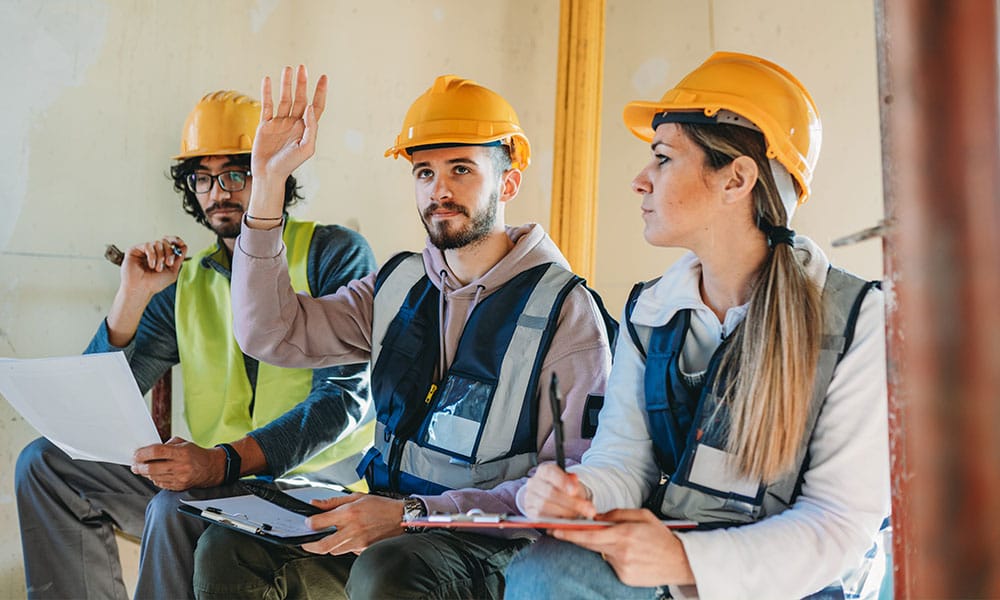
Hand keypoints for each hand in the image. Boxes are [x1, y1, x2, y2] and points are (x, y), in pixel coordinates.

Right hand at [119, 236, 187, 298]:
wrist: (142, 289)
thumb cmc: (154, 284)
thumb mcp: (172, 272)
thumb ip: (179, 259)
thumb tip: (184, 246)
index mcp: (161, 256)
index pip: (169, 242)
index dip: (176, 240)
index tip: (181, 243)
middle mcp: (153, 252)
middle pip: (165, 242)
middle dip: (169, 252)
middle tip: (168, 263)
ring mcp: (143, 250)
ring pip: (157, 243)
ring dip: (160, 257)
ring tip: (157, 268)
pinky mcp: (134, 250)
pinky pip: (148, 245)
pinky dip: (152, 255)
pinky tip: (151, 265)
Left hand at [131, 436, 224, 490]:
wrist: (211, 468)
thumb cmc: (195, 454)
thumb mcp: (183, 443)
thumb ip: (166, 445)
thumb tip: (148, 451)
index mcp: (181, 452)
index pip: (157, 452)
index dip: (143, 453)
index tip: (136, 454)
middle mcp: (180, 466)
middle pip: (152, 468)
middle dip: (139, 466)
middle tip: (134, 464)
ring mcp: (179, 478)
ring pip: (154, 477)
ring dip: (145, 473)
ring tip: (142, 469)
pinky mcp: (178, 487)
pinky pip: (160, 484)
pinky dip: (154, 479)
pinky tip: (154, 474)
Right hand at [252, 64, 326, 184]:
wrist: (269, 174)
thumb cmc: (290, 164)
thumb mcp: (307, 148)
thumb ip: (311, 128)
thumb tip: (311, 107)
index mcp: (306, 128)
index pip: (316, 106)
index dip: (320, 92)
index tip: (323, 77)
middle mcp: (294, 123)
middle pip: (300, 98)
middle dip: (302, 83)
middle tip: (302, 67)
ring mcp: (280, 122)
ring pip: (284, 98)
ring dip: (286, 84)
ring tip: (288, 69)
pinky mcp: (265, 124)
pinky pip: (267, 105)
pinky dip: (267, 92)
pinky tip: (268, 80)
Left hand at [299, 494, 404, 555]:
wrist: (401, 518)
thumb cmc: (381, 506)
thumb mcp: (357, 496)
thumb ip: (333, 501)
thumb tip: (315, 504)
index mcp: (349, 513)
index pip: (319, 522)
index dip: (309, 523)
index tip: (308, 523)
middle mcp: (352, 530)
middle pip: (323, 545)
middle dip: (310, 545)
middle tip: (307, 542)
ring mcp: (358, 542)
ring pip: (334, 551)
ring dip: (329, 546)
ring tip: (330, 537)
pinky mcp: (364, 550)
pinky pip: (348, 552)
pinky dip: (344, 547)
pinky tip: (348, 539)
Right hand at [522, 462, 595, 518]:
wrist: (556, 500)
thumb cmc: (564, 490)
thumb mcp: (571, 483)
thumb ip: (573, 482)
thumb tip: (574, 479)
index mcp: (544, 471)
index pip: (551, 472)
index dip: (563, 481)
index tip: (575, 490)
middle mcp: (534, 483)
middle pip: (550, 492)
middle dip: (571, 503)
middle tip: (587, 510)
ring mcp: (530, 498)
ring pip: (545, 507)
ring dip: (565, 514)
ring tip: (578, 516)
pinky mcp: (530, 512)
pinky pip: (542, 518)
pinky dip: (556, 521)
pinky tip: (567, 522)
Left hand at [552, 508, 694, 587]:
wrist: (681, 562)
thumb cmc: (661, 536)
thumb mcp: (642, 515)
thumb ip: (617, 514)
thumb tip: (596, 517)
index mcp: (625, 534)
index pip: (590, 535)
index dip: (570, 533)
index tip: (556, 530)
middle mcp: (622, 553)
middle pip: (590, 545)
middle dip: (577, 537)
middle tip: (563, 531)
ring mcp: (623, 568)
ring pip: (602, 554)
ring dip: (604, 547)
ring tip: (625, 543)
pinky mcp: (625, 578)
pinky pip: (611, 564)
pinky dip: (615, 557)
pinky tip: (631, 555)